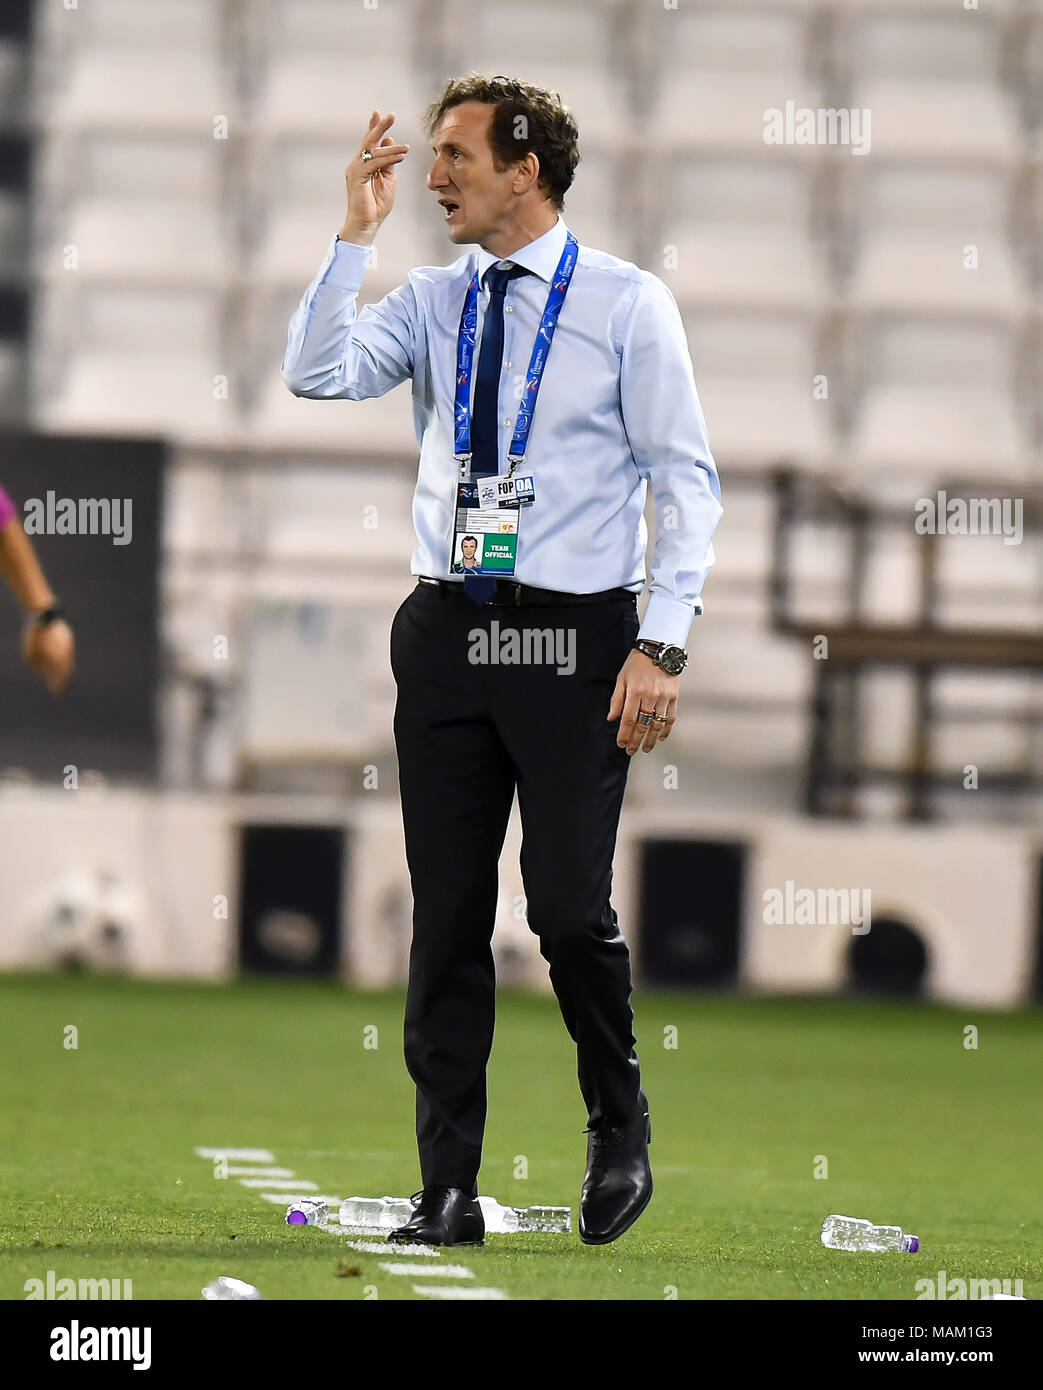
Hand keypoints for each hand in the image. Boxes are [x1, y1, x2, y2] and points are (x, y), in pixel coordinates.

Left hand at [23, 618, 74, 692]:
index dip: (57, 686)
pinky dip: (65, 659)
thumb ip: (35, 667)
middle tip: (59, 686)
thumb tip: (39, 675)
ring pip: (69, 661)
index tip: (55, 693)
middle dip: (63, 679)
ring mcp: (69, 645)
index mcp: (57, 659)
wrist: (42, 614)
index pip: (59, 677)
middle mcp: (66, 653)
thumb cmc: (33, 635)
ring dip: (65, 669)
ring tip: (60, 675)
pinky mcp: (68, 638)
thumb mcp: (29, 654)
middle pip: (67, 671)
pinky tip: (59, 661)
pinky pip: (68, 652)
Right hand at [339, 110, 408, 244]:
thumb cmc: (376, 205)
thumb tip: (390, 143)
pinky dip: (389, 159)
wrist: (367, 223)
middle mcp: (357, 164)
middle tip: (391, 115)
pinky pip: (375, 163)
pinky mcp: (357, 177)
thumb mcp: (388, 181)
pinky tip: (401, 156)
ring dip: (392, 149)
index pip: (369, 143)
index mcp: (364, 165)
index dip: (374, 128)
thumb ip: (389, 163)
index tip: (379, 114)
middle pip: (369, 141)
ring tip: (406, 148)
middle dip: (379, 127)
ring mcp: (355, 170)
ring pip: (375, 152)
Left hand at [607, 650, 677, 754]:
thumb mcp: (622, 678)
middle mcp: (650, 696)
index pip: (628, 719)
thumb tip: (611, 718)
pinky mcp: (674, 696)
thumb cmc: (637, 663)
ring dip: (651, 739)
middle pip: (642, 725)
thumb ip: (617, 700)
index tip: (621, 744)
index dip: (624, 734)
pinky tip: (661, 737)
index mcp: (635, 691)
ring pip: (657, 724)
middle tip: (631, 750)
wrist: (658, 650)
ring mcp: (664, 697)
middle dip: (636, 741)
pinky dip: (666, 729)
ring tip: (646, 748)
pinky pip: (671, 717)